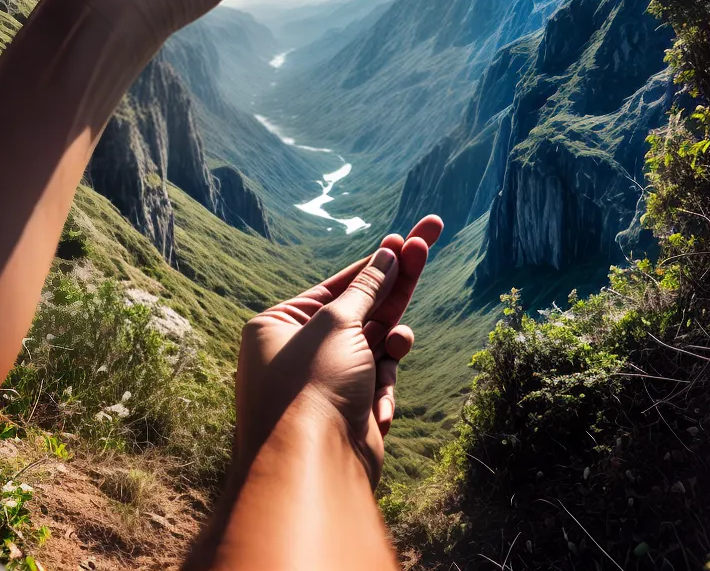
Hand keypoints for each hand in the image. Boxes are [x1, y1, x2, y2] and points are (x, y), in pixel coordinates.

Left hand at [235, 216, 443, 486]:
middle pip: (362, 307)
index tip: (406, 238)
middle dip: (397, 283)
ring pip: (377, 346)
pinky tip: (378, 411)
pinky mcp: (350, 411)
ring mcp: (327, 383)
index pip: (338, 285)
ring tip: (393, 349)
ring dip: (390, 347)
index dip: (376, 262)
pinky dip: (383, 391)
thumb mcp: (338, 323)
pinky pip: (379, 382)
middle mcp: (299, 351)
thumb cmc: (312, 387)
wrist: (313, 470)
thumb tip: (387, 253)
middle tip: (429, 238)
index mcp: (280, 326)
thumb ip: (367, 288)